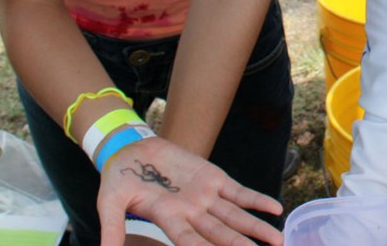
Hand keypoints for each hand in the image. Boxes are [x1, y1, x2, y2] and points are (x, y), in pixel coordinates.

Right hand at [97, 136, 283, 245]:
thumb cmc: (118, 179)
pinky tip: (274, 209)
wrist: (131, 150)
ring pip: (235, 217)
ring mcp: (204, 196)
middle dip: (240, 245)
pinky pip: (239, 192)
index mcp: (168, 219)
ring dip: (256, 228)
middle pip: (220, 234)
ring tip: (277, 240)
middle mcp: (191, 212)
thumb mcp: (110, 203)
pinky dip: (256, 200)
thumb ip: (112, 227)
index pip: (188, 240)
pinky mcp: (213, 178)